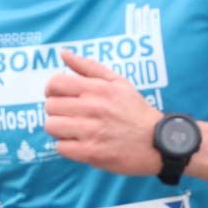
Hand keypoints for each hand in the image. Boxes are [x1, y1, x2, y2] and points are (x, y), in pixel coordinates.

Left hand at [43, 51, 162, 175]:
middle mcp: (92, 108)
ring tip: (73, 129)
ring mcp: (91, 132)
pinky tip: (79, 143)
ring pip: (52, 127)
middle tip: (69, 115)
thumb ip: (88, 67)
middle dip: (56, 111)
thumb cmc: (136, 110)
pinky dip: (66, 146)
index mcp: (97, 89)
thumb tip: (63, 53)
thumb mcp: (118, 82)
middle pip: (50, 106)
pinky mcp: (91, 153)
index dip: (51, 90)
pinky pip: (61, 147)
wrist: (158, 141)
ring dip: (59, 129)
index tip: (58, 96)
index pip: (55, 83)